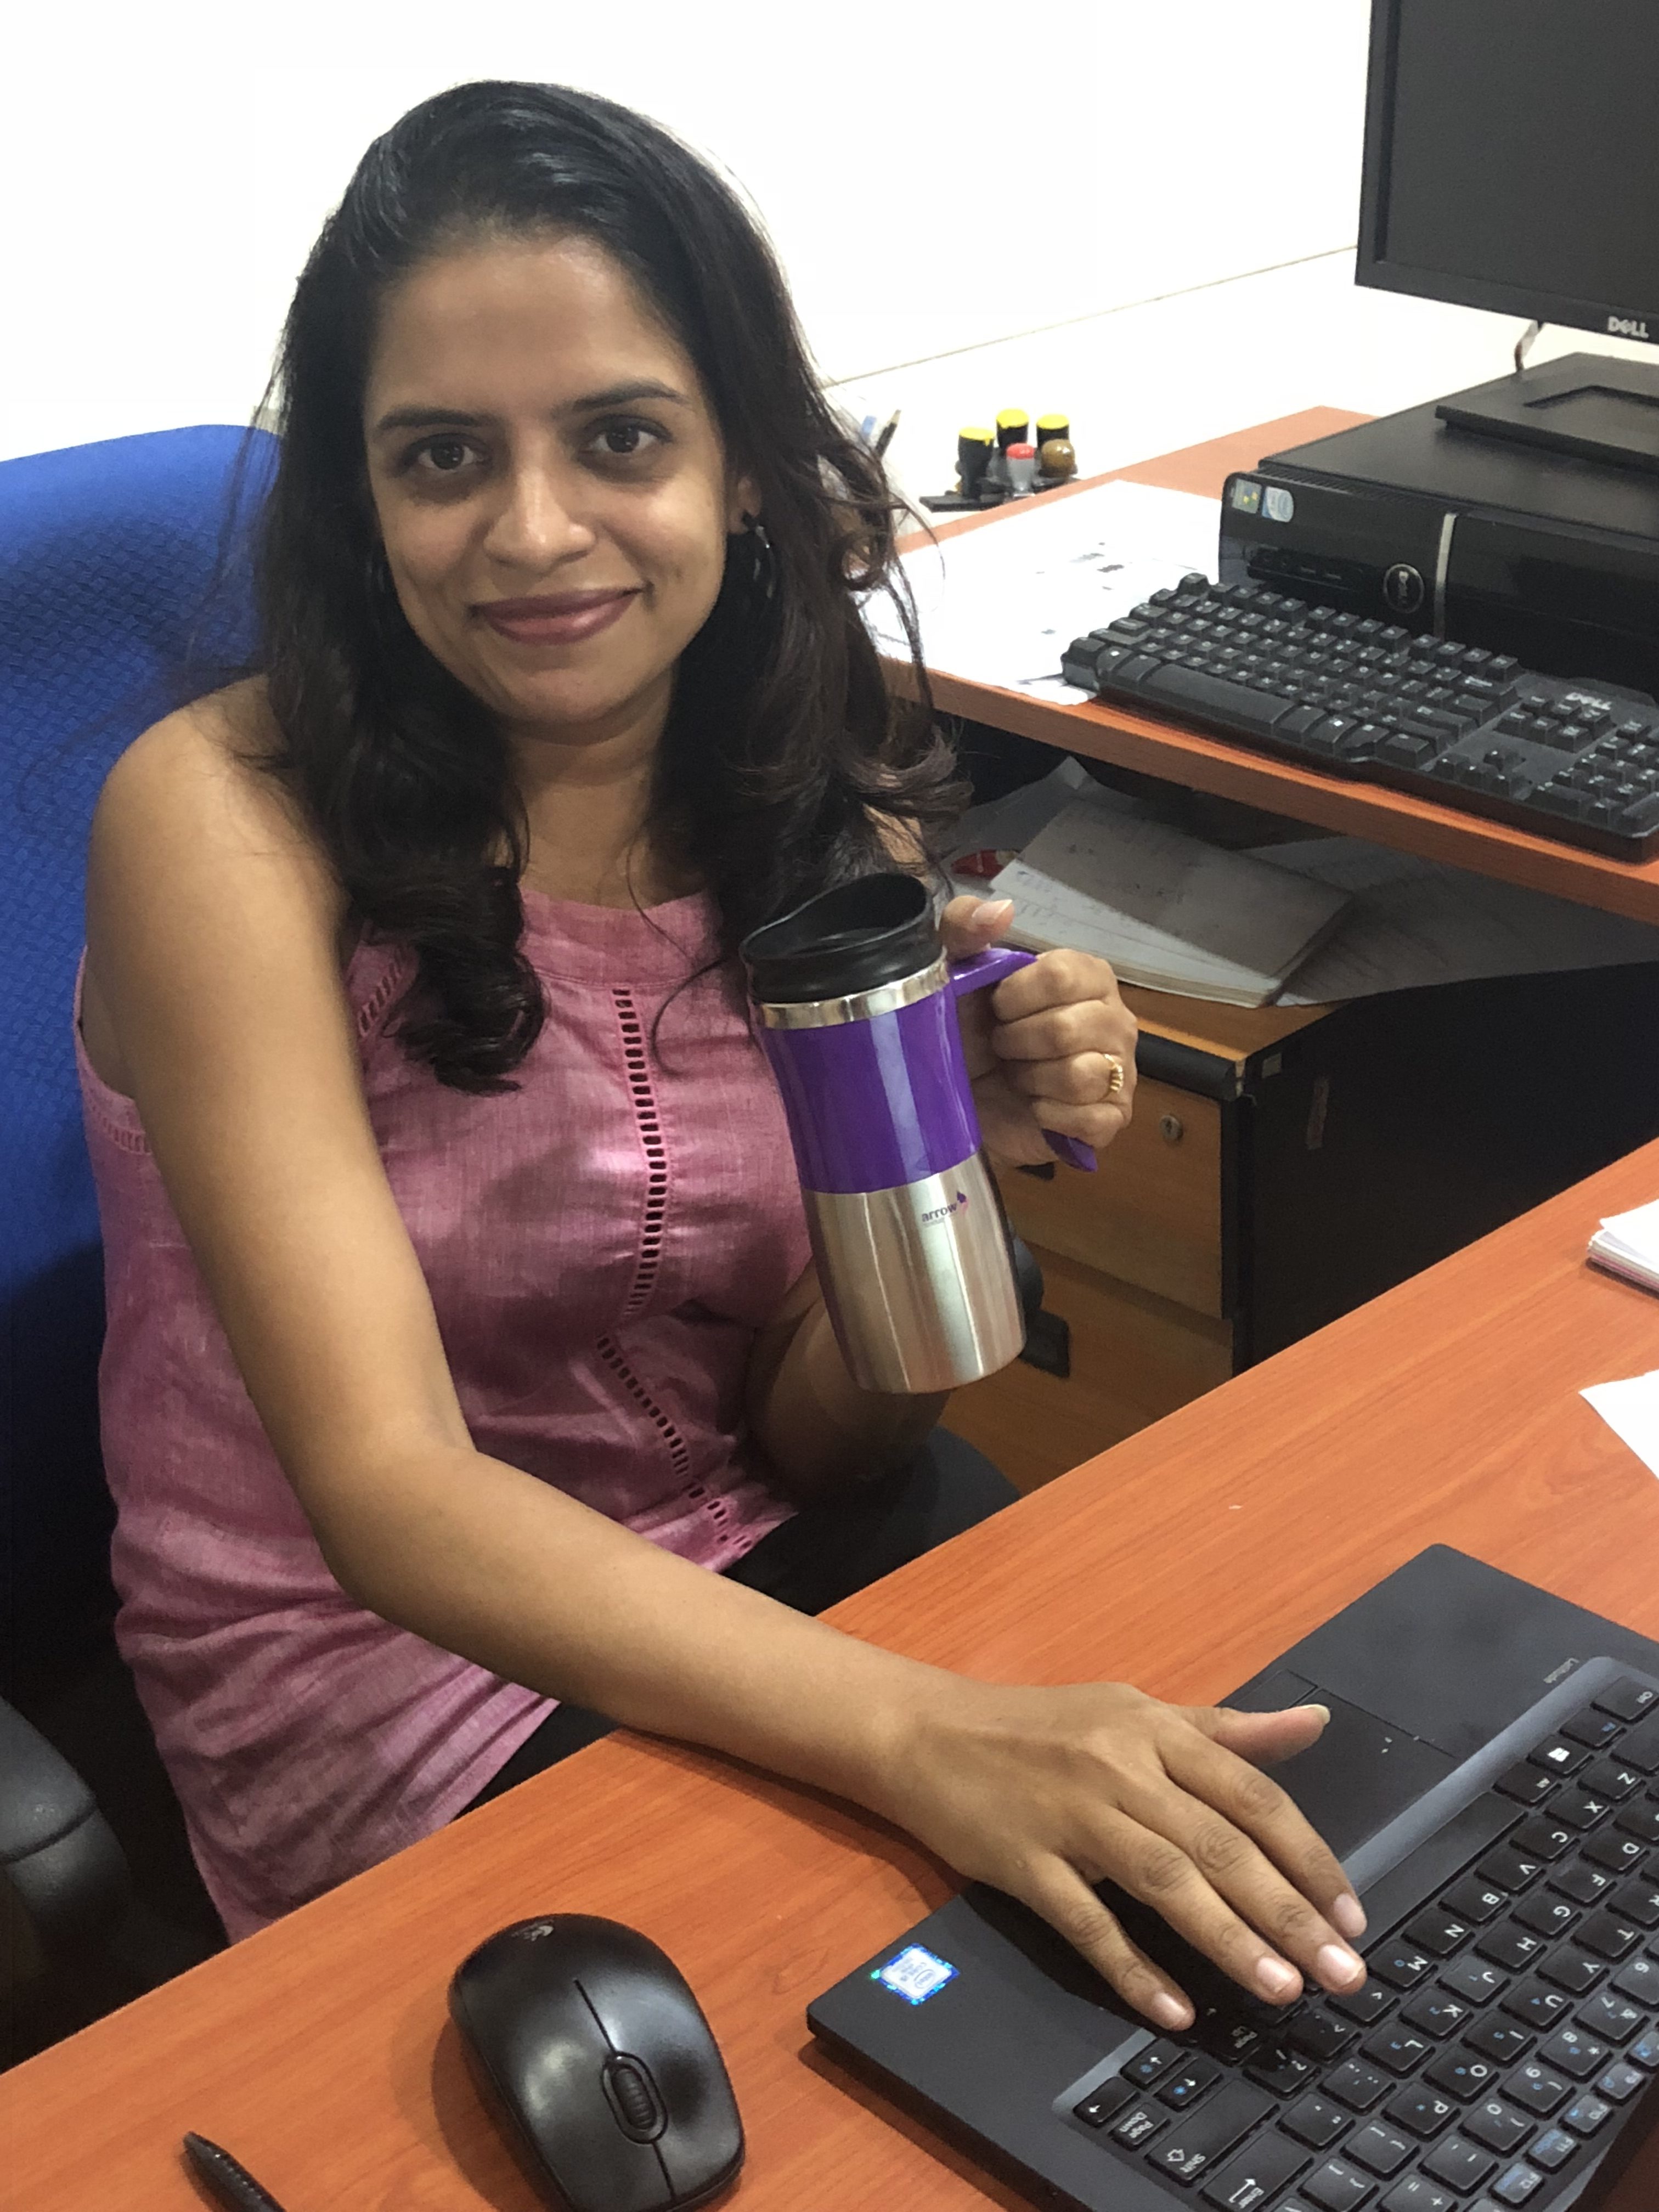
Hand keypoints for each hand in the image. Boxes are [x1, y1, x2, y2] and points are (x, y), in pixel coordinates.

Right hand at [878, 1676, 1366, 2026]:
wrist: (926, 1732)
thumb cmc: (1040, 1726)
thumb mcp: (1134, 1711)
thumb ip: (1225, 1729)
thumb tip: (1314, 1725)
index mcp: (1152, 1729)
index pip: (1249, 1794)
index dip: (1307, 1855)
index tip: (1351, 1916)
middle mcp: (1119, 1767)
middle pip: (1217, 1843)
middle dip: (1288, 1912)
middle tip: (1343, 1973)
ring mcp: (1069, 1815)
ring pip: (1163, 1880)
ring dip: (1229, 1940)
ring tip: (1283, 1990)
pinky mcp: (1023, 1862)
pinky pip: (1086, 1922)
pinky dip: (1133, 1968)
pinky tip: (1176, 2009)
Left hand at [942, 895, 1136, 1168]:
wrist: (961, 1104)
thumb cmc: (966, 1033)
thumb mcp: (951, 974)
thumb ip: (964, 929)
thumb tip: (1001, 910)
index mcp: (1087, 976)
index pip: (1062, 974)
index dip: (1015, 997)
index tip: (995, 1007)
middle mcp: (1114, 1019)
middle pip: (1066, 1030)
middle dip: (1016, 1043)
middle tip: (1002, 1048)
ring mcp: (1119, 1071)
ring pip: (1080, 1076)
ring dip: (1030, 1080)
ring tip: (1017, 1076)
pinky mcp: (1110, 1120)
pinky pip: (1090, 1118)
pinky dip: (1049, 1115)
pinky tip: (1033, 1108)